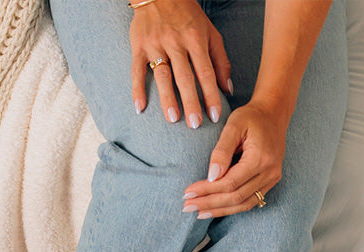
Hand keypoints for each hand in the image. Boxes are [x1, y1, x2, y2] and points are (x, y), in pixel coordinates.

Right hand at [130, 0, 231, 126]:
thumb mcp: (210, 32)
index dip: (211, 95)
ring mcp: (155, 44)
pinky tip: (140, 108)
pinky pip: (136, 70)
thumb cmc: (188, 15)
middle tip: (195, 124)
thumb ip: (220, 60)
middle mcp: (175, 42)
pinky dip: (137, 89)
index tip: (215, 116)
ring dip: (167, 98)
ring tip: (173, 119)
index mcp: (195, 38)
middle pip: (185, 76)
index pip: (205, 72)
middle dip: (191, 102)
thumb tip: (227, 89)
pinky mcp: (138, 45)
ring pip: (162, 75)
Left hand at [182, 100, 286, 217]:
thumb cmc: (251, 116)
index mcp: (261, 158)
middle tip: (187, 206)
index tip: (188, 192)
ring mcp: (272, 179)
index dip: (207, 190)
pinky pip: (250, 201)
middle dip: (210, 203)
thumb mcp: (234, 125)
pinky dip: (232, 207)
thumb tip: (210, 176)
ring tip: (198, 212)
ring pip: (243, 204)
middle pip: (236, 197)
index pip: (230, 183)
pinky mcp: (270, 182)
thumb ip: (221, 150)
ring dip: (219, 210)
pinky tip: (215, 209)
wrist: (273, 113)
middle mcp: (269, 172)